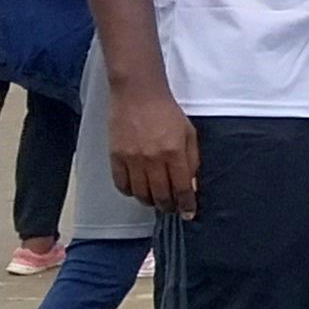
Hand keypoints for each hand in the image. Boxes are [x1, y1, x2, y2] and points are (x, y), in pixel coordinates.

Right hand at [108, 77, 196, 218]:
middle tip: (172, 208)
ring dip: (150, 201)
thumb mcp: (189, 134)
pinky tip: (137, 190)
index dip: (186, 204)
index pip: (182, 188)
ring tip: (156, 200)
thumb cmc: (167, 112)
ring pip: (140, 193)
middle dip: (168, 206)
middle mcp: (153, 159)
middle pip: (160, 195)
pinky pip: (121, 184)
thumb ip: (192, 160)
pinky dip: (129, 192)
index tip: (188, 213)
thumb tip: (192, 184)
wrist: (138, 94)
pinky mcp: (115, 156)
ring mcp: (132, 159)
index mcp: (175, 152)